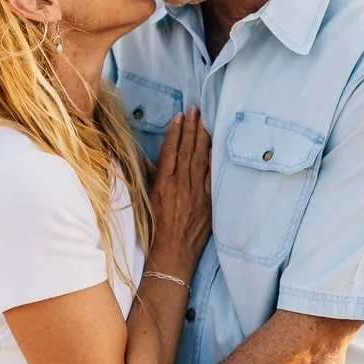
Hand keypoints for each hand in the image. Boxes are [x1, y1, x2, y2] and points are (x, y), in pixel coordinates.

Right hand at [147, 109, 211, 281]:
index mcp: (162, 184)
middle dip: (191, 128)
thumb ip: (150, 179)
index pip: (170, 151)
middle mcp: (180, 185)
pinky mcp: (208, 202)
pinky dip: (214, 160)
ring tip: (204, 121)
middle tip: (195, 110)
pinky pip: (212, 176)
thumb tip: (151, 160)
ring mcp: (196, 193)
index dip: (175, 132)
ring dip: (203, 138)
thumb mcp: (147, 201)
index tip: (179, 117)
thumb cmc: (156, 228)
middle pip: (187, 150)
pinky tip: (216, 146)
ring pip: (200, 159)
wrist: (173, 252)